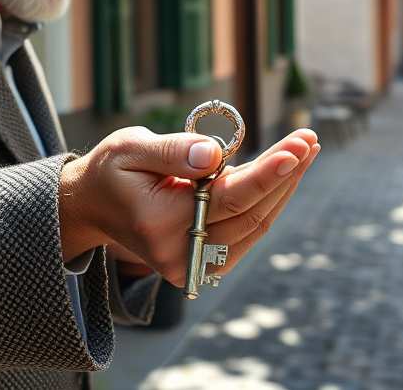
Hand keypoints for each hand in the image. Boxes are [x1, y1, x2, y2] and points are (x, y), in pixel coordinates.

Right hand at [58, 127, 319, 286]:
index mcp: (157, 223)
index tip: (297, 148)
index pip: (227, 200)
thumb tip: (214, 154)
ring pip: (256, 225)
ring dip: (284, 187)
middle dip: (286, 173)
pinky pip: (249, 232)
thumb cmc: (112, 170)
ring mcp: (194, 265)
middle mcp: (179, 254)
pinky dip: (270, 202)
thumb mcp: (130, 148)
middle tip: (308, 138)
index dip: (267, 174)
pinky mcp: (205, 263)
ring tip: (304, 149)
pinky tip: (284, 173)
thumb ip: (172, 152)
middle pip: (250, 213)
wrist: (94, 206)